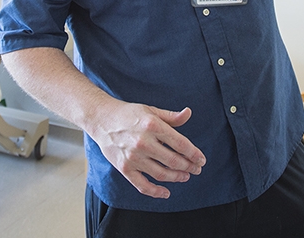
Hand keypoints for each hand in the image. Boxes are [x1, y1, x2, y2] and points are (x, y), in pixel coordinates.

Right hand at [91, 103, 205, 198]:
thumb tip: (188, 113)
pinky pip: (143, 186)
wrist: (101, 120)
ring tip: (185, 176)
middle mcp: (144, 142)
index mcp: (153, 125)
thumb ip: (171, 117)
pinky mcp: (124, 168)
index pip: (181, 144)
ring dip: (177, 178)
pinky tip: (166, 192)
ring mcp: (134, 157)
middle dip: (189, 167)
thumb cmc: (128, 114)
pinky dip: (156, 192)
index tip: (201, 160)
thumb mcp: (151, 110)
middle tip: (196, 169)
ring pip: (161, 174)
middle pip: (174, 161)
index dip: (194, 154)